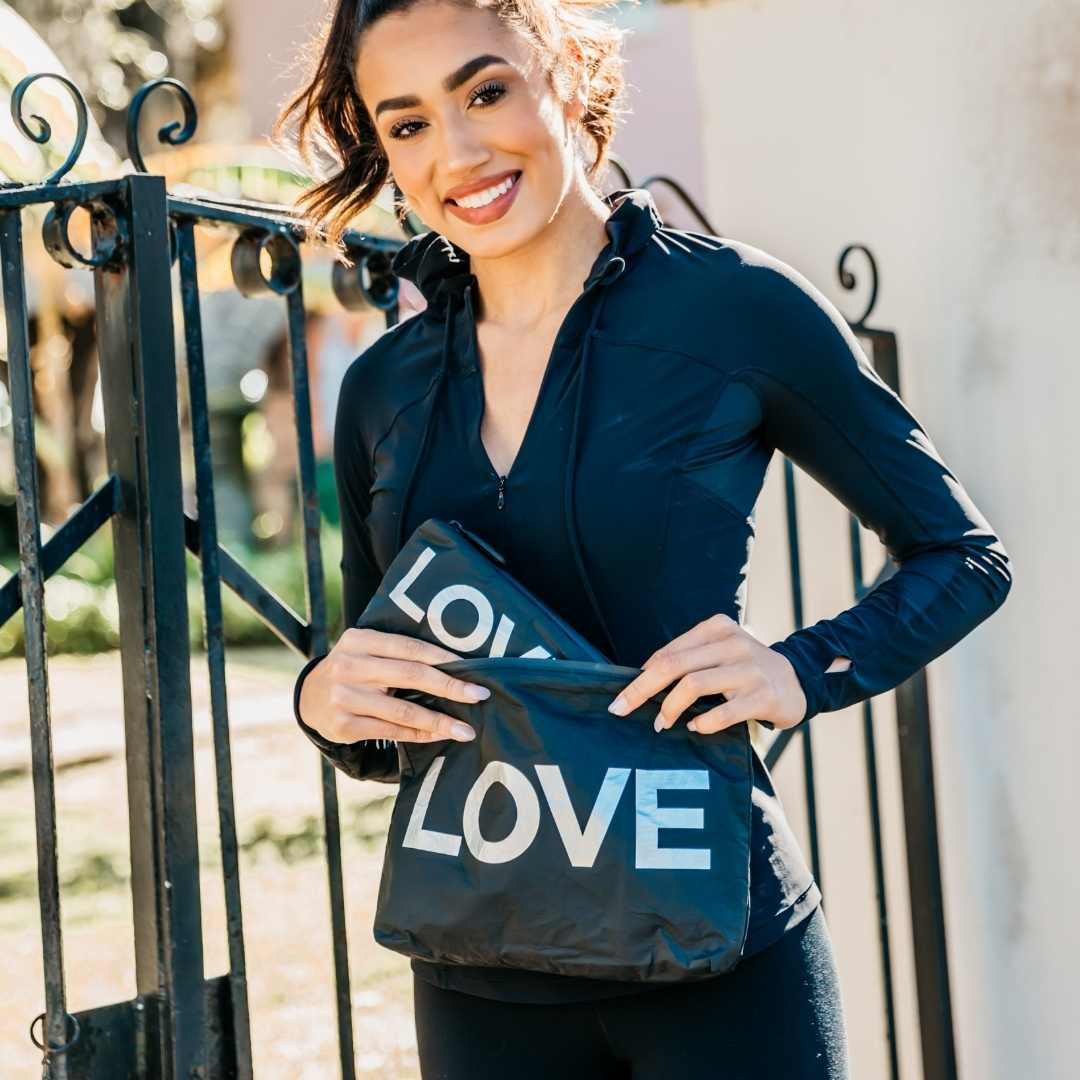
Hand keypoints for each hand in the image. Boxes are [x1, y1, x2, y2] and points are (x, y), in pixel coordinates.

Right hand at [298, 628, 490, 743]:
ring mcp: (344, 697)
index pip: (408, 646)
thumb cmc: (354, 670)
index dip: (442, 657)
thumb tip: (454, 662)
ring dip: (440, 721)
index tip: (471, 667)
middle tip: (479, 695)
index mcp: (359, 640)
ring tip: (466, 730)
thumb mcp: (365, 650)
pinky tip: (440, 735)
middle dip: (450, 686)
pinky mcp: (345, 726)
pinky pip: (392, 731)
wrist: (309, 698)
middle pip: (410, 675)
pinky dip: (420, 734)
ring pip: (404, 710)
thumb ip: (397, 652)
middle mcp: (349, 666)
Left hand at [605, 614, 807, 733]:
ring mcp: (750, 669)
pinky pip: (723, 712)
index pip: (668, 652)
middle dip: (642, 689)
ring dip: (670, 708)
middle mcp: (734, 643)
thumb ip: (688, 659)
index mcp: (718, 628)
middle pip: (674, 665)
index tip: (621, 696)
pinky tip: (696, 728)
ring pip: (693, 685)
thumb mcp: (719, 652)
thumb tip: (642, 679)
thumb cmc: (745, 669)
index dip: (640, 676)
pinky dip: (703, 723)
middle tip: (622, 710)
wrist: (798, 682)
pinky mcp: (764, 696)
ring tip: (661, 723)